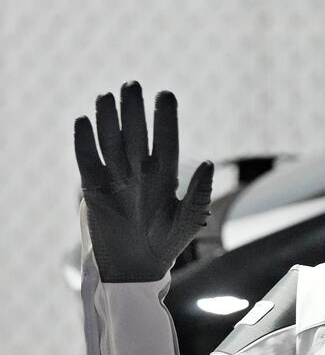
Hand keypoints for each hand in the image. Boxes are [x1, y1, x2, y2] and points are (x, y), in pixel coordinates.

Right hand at [74, 81, 213, 281]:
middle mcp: (140, 171)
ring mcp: (116, 177)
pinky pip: (86, 160)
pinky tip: (84, 120)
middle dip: (134, 110)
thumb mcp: (187, 221)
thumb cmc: (166, 245)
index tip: (166, 94)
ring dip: (108, 119)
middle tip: (133, 85)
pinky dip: (83, 142)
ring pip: (111, 141)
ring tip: (108, 96)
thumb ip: (199, 193)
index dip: (165, 119)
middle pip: (136, 134)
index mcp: (165, 176)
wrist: (135, 269)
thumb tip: (211, 162)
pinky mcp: (93, 188)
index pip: (166, 140)